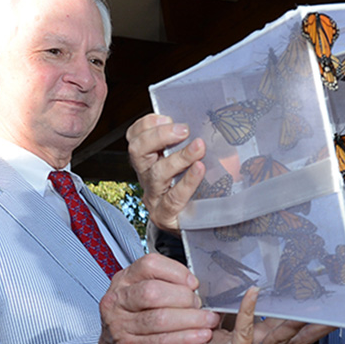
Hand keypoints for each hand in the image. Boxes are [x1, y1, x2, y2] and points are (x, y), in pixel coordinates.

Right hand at [97, 254, 219, 343]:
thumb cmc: (136, 323)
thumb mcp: (143, 297)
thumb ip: (165, 285)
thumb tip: (195, 283)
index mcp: (123, 281)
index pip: (149, 265)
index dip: (176, 272)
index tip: (193, 283)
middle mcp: (117, 301)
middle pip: (153, 291)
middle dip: (184, 298)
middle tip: (199, 305)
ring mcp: (119, 326)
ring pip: (160, 318)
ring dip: (191, 319)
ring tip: (207, 321)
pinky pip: (162, 341)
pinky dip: (185, 338)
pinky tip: (199, 336)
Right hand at [127, 114, 206, 232]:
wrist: (194, 226)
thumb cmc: (194, 188)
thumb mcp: (188, 161)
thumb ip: (190, 144)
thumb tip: (209, 122)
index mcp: (148, 159)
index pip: (135, 136)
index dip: (147, 124)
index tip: (168, 117)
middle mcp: (146, 176)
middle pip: (137, 151)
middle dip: (159, 136)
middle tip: (183, 130)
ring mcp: (154, 197)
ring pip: (156, 173)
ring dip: (178, 158)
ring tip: (198, 148)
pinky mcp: (165, 216)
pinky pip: (173, 198)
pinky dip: (187, 182)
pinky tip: (199, 170)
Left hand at [132, 288, 333, 343]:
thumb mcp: (217, 327)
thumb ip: (229, 309)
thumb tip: (232, 282)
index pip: (287, 328)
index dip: (304, 316)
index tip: (317, 299)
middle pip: (296, 337)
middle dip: (316, 323)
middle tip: (333, 308)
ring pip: (280, 336)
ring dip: (295, 319)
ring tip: (308, 303)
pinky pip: (245, 331)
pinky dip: (249, 311)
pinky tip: (253, 294)